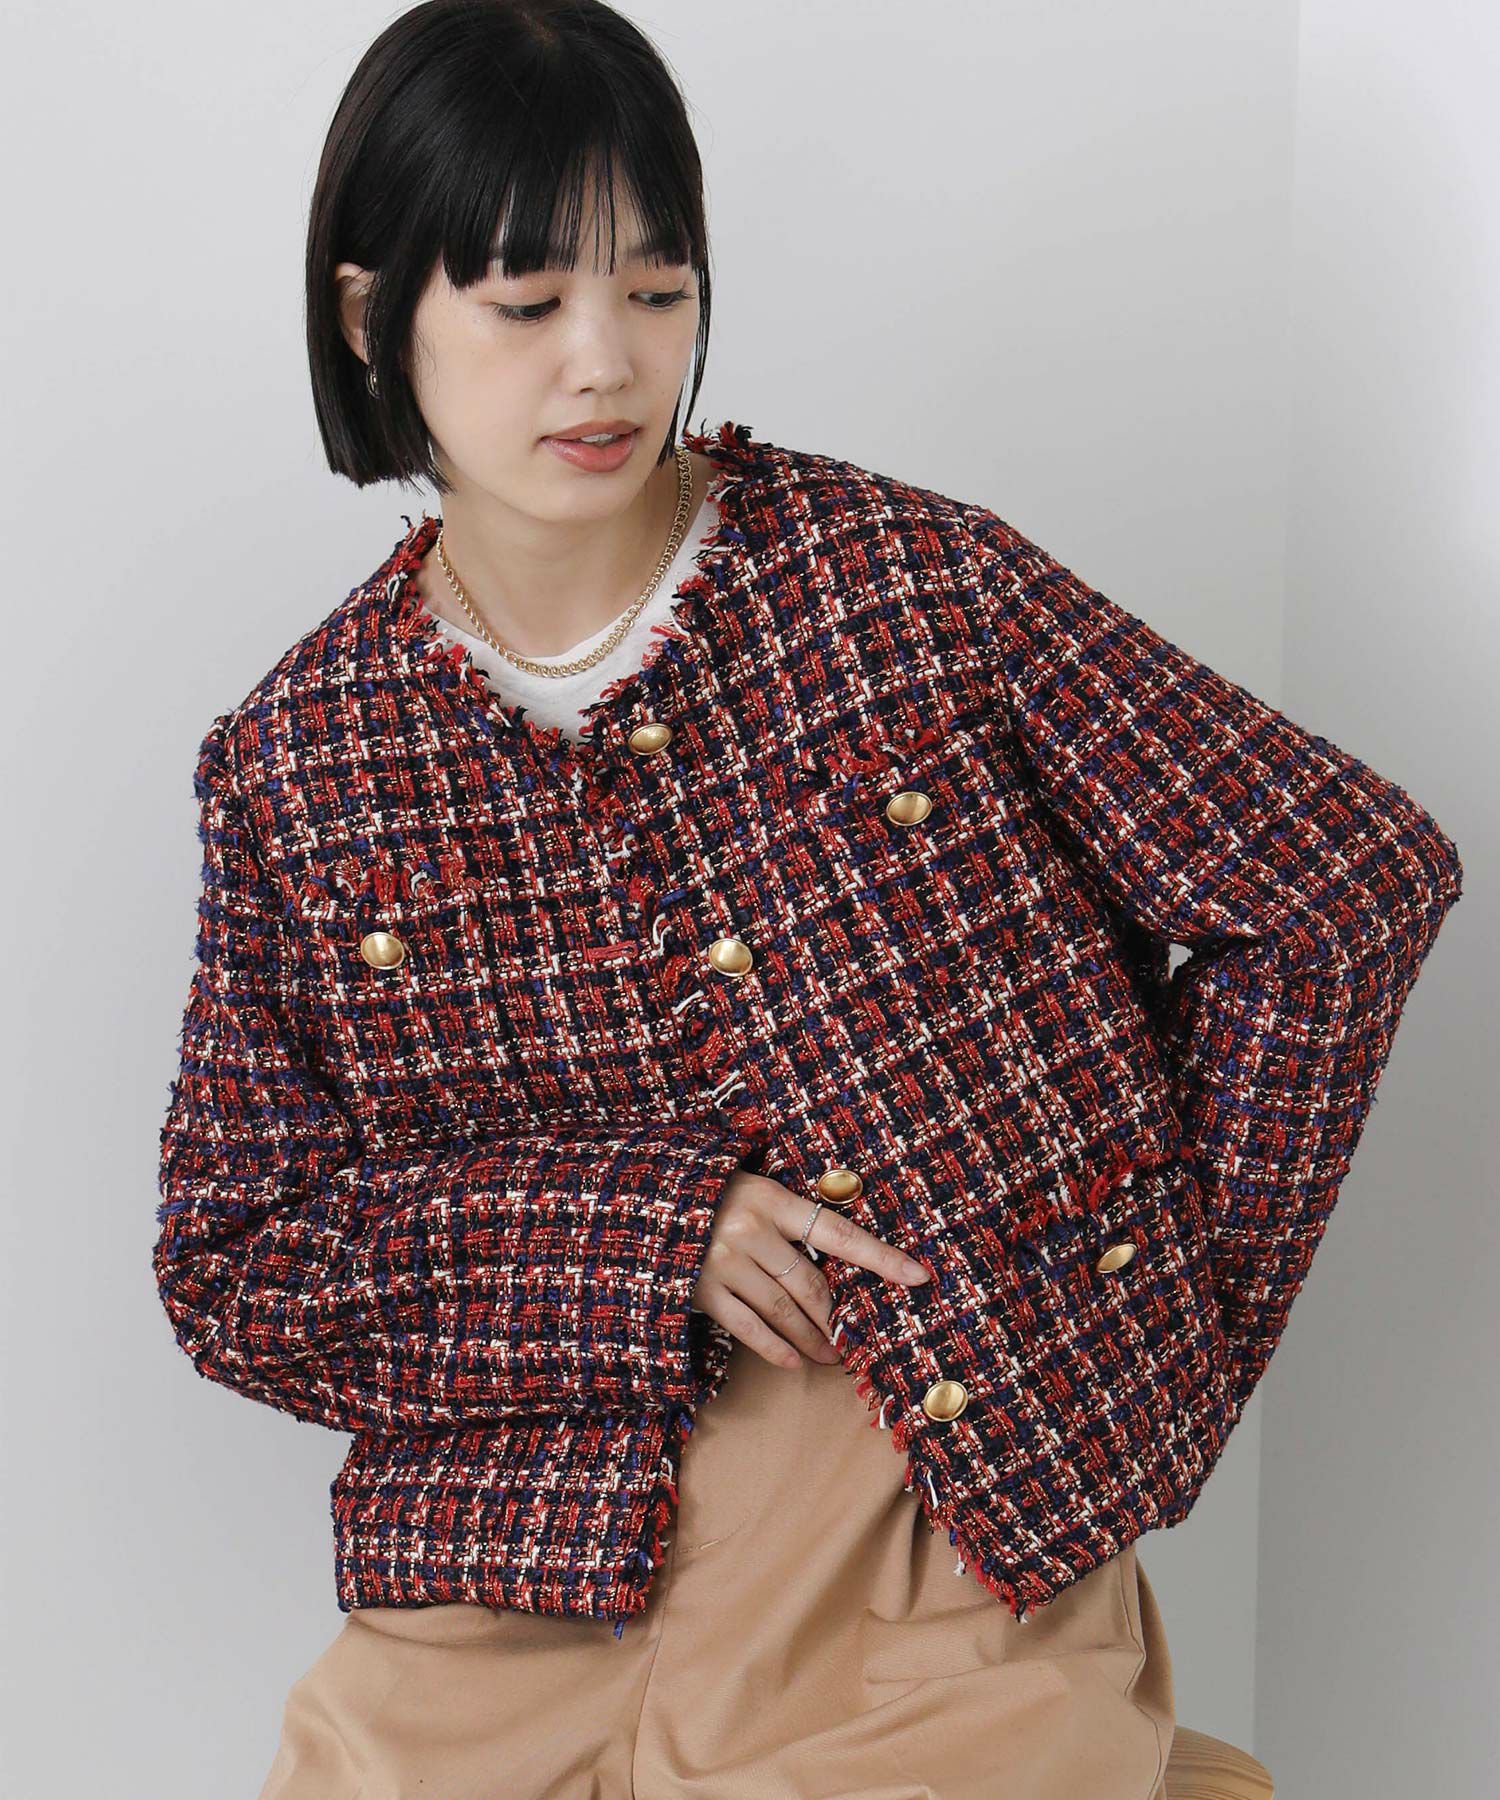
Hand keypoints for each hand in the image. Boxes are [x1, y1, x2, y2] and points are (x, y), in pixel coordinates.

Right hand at [689, 1170, 930, 1369]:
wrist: (640, 1197)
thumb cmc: (709, 1193)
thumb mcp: (752, 1190)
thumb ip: (788, 1220)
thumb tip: (836, 1259)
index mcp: (772, 1198)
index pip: (840, 1233)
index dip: (882, 1258)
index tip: (918, 1277)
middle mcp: (751, 1230)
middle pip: (811, 1284)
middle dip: (837, 1316)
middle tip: (855, 1338)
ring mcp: (723, 1262)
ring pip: (783, 1311)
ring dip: (812, 1339)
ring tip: (831, 1355)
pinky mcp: (698, 1289)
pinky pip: (747, 1327)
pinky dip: (774, 1348)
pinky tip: (793, 1360)